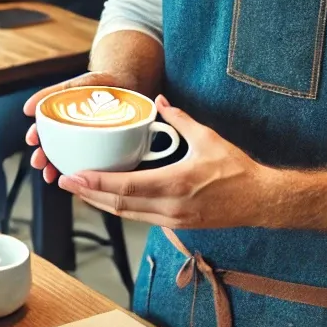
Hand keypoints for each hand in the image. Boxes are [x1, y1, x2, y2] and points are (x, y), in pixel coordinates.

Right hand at [23, 71, 121, 184]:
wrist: (128, 83)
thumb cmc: (100, 83)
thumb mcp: (76, 84)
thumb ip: (52, 92)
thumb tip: (26, 109)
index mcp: (64, 117)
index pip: (44, 129)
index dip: (35, 136)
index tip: (32, 140)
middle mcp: (74, 131)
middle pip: (53, 148)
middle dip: (42, 158)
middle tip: (38, 162)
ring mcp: (89, 141)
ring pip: (69, 158)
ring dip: (56, 168)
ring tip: (50, 175)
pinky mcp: (105, 150)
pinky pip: (92, 164)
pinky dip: (84, 173)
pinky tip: (80, 179)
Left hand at [56, 95, 269, 229]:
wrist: (261, 201)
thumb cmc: (237, 170)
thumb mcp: (208, 138)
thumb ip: (180, 119)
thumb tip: (159, 100)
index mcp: (175, 185)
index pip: (126, 187)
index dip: (96, 183)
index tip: (74, 175)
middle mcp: (170, 207)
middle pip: (119, 205)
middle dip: (88, 194)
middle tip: (65, 181)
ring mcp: (173, 220)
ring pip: (127, 214)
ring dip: (101, 203)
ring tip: (80, 190)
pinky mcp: (177, 225)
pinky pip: (140, 217)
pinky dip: (120, 208)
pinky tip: (108, 199)